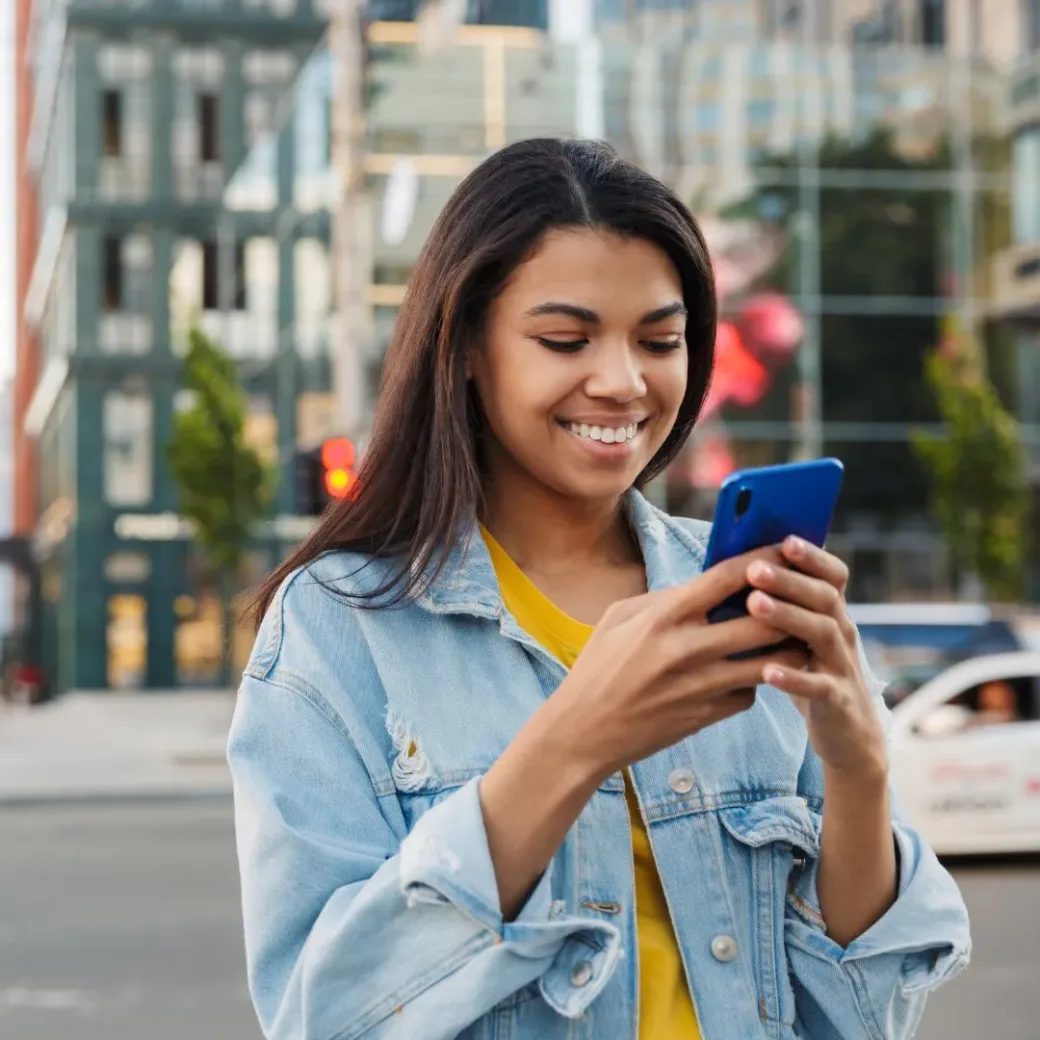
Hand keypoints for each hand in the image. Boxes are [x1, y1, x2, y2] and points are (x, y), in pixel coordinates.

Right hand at [554, 547, 809, 779]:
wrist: (582, 733)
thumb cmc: (598, 669)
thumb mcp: (618, 618)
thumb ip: (664, 598)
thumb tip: (706, 585)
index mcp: (662, 617)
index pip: (726, 578)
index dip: (762, 559)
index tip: (784, 549)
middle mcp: (685, 650)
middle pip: (763, 621)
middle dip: (788, 607)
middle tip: (801, 597)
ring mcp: (699, 686)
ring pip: (769, 663)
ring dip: (786, 647)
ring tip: (794, 634)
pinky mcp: (706, 716)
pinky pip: (749, 694)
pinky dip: (755, 682)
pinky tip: (752, 673)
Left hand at [745, 537, 886, 779]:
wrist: (849, 737)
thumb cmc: (811, 674)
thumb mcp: (801, 637)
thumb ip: (782, 606)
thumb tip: (736, 568)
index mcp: (831, 613)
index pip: (832, 576)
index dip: (813, 557)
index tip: (785, 539)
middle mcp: (842, 633)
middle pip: (823, 597)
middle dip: (789, 580)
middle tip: (755, 569)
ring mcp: (842, 666)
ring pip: (822, 633)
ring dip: (788, 616)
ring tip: (754, 605)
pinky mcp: (837, 701)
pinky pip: (818, 687)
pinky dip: (794, 677)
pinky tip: (767, 670)